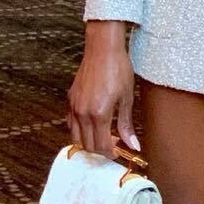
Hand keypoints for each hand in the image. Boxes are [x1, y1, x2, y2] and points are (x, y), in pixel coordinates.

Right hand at [67, 24, 141, 159]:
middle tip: (114, 144)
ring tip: (103, 136)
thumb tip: (133, 145)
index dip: (111, 154)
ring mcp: (74, 106)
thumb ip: (126, 124)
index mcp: (98, 114)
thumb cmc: (118, 69)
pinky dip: (79, 130)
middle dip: (101, 150)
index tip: (119, 152)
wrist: (103, 49)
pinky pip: (71, 123)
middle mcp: (82, 113)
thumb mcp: (127, 98)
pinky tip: (92, 125)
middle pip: (87, 145)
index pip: (101, 146)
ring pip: (76, 137)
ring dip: (89, 142)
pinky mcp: (70, 99)